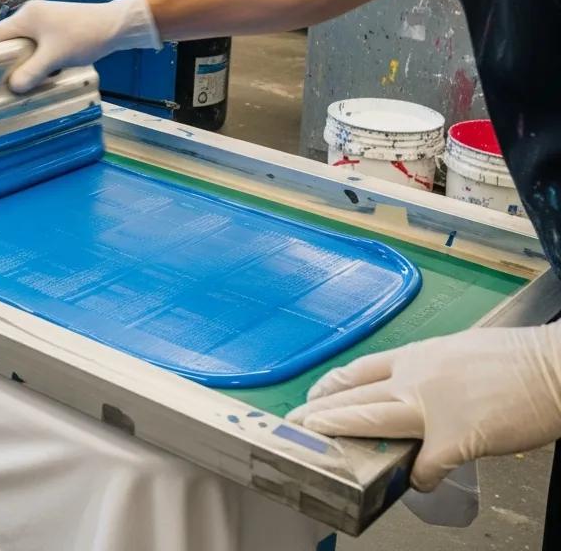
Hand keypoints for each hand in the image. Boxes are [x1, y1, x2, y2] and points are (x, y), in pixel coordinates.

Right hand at [0, 0, 160, 92]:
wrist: (115, 26)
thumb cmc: (83, 37)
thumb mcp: (54, 58)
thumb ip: (31, 72)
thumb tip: (13, 87)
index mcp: (26, 17)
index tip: (4, 73)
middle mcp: (31, 13)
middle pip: (10, 40)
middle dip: (15, 61)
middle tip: (24, 77)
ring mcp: (45, 18)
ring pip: (26, 43)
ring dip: (32, 60)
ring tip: (43, 73)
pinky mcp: (57, 24)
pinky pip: (40, 42)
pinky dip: (44, 55)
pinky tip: (55, 66)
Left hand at [286, 324, 560, 490]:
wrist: (549, 367)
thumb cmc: (514, 359)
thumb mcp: (456, 352)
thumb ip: (427, 373)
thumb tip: (415, 391)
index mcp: (416, 356)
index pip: (360, 370)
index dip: (331, 386)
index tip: (313, 396)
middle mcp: (414, 377)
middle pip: (355, 394)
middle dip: (322, 410)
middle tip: (298, 423)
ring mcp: (431, 405)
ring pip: (370, 419)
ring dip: (342, 431)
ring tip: (320, 442)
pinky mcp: (454, 436)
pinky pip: (425, 465)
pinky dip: (419, 477)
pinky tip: (419, 482)